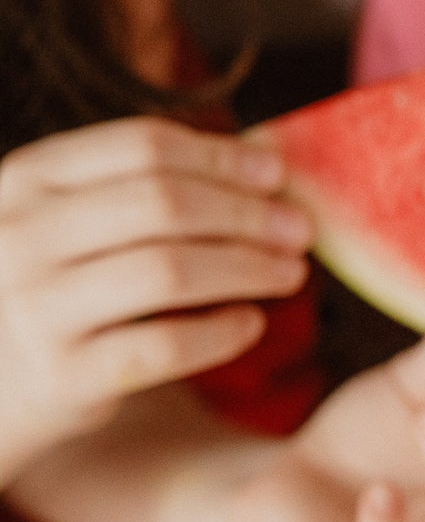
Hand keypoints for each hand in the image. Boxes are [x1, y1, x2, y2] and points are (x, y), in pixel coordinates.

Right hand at [0, 117, 309, 477]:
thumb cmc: (50, 287)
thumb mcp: (64, 221)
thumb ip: (139, 188)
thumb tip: (264, 166)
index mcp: (26, 179)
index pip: (142, 145)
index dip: (221, 156)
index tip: (276, 172)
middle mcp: (21, 235)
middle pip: (165, 203)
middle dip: (247, 213)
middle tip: (300, 228)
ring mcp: (37, 307)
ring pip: (171, 271)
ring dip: (247, 267)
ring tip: (291, 272)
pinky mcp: (63, 376)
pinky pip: (164, 345)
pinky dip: (220, 332)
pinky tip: (252, 324)